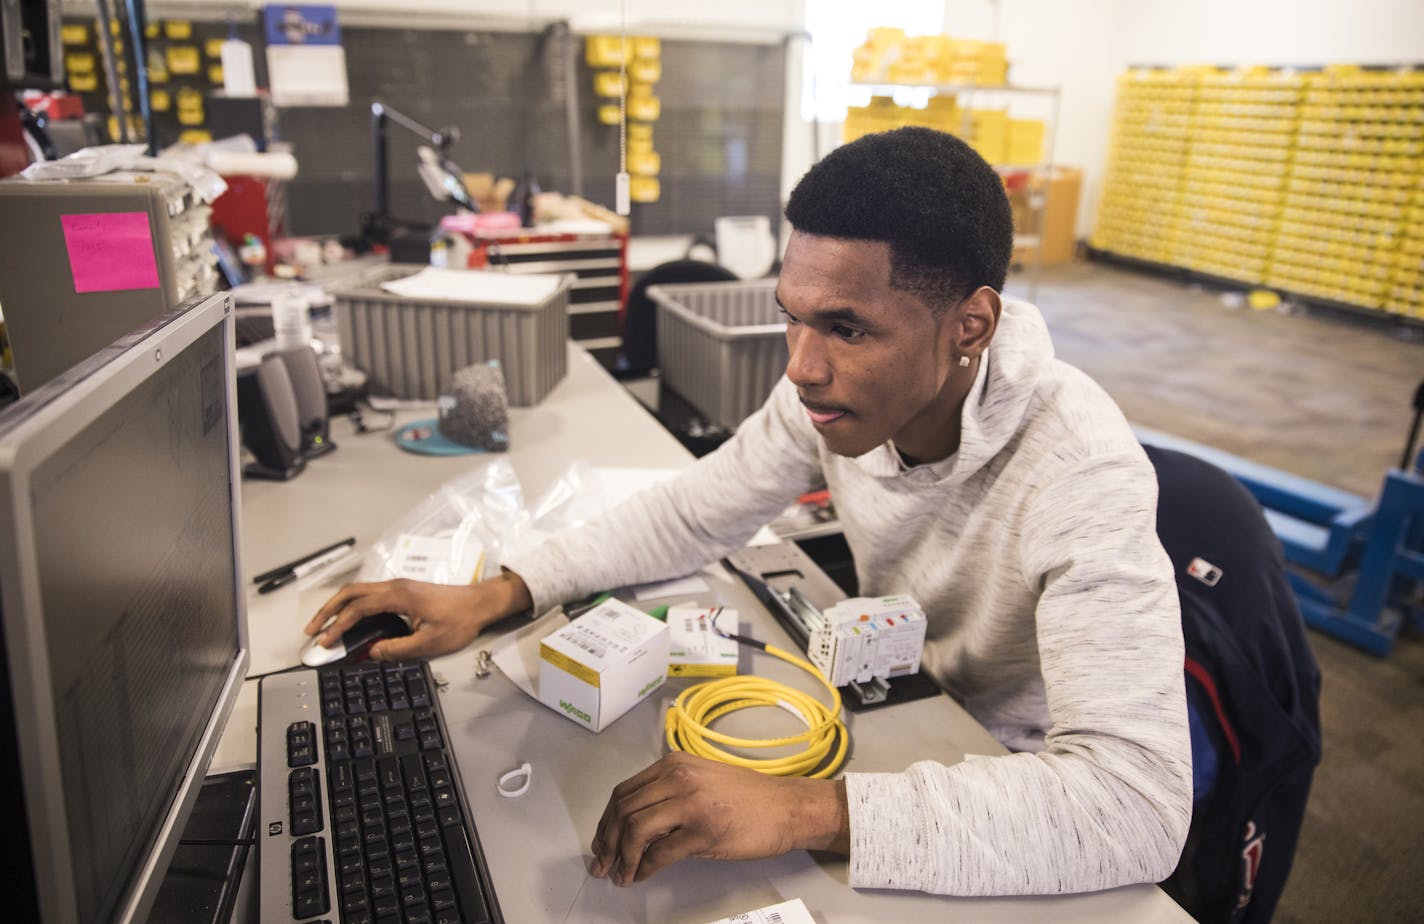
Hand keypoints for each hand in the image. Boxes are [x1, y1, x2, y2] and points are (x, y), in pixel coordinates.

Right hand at [305, 571, 531, 660]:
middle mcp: (395, 586)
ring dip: (339, 607)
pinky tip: (351, 620)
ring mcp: (399, 587)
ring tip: (325, 625)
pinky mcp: (404, 592)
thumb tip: (372, 653)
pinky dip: (354, 606)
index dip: (338, 626)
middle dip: (328, 611)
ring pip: (359, 592)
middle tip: (312, 630)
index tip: (325, 642)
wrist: (480, 604)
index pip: (357, 609)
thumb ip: (397, 649)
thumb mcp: (429, 644)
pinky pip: (370, 595)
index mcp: (398, 596)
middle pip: (350, 593)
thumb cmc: (460, 621)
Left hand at [588, 752, 848, 885]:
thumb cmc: (750, 798)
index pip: (624, 791)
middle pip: (623, 810)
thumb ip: (669, 794)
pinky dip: (644, 867)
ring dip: (622, 858)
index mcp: (675, 764)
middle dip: (606, 842)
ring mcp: (691, 804)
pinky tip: (642, 875)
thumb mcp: (702, 782)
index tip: (602, 841)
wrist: (788, 807)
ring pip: (635, 830)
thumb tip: (636, 825)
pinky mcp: (703, 831)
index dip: (606, 821)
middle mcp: (678, 778)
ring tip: (620, 875)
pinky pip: (660, 852)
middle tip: (602, 863)